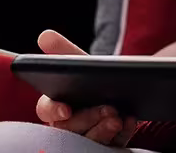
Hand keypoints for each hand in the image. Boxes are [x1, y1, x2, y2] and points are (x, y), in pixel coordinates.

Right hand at [35, 30, 137, 145]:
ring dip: (103, 129)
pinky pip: (114, 145)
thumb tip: (45, 35)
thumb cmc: (95, 77)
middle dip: (88, 119)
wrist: (128, 86)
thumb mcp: (82, 62)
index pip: (47, 108)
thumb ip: (64, 51)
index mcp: (58, 104)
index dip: (54, 109)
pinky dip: (123, 134)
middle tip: (108, 109)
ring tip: (118, 117)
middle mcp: (71, 124)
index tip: (65, 109)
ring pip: (91, 141)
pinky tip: (130, 120)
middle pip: (71, 128)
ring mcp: (90, 136)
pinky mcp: (109, 145)